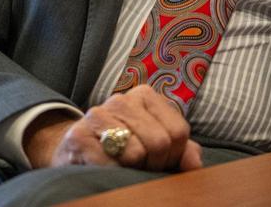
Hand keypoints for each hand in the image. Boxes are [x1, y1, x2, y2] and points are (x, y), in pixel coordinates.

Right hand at [24, 86, 201, 171]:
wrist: (77, 153)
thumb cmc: (125, 149)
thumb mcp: (156, 145)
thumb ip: (182, 150)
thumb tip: (194, 163)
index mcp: (145, 96)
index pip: (178, 131)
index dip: (173, 156)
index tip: (159, 161)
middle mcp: (121, 100)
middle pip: (159, 141)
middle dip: (154, 165)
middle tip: (140, 168)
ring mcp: (97, 115)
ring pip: (136, 152)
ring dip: (133, 170)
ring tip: (123, 166)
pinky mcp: (78, 136)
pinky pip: (110, 164)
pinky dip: (113, 174)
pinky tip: (105, 168)